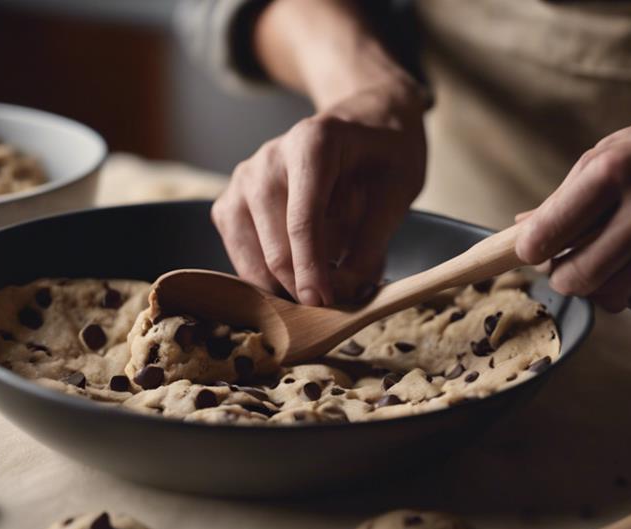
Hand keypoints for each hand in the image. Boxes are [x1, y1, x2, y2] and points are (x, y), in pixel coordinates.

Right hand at [211, 81, 426, 305]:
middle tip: (336, 301)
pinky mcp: (230, 203)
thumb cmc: (384, 155)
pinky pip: (242, 255)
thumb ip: (372, 242)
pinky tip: (298, 268)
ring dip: (285, 284)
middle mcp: (268, 159)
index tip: (324, 303)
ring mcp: (242, 180)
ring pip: (252, 257)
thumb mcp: (399, 190)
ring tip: (322, 281)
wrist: (364, 124)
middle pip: (275, 245)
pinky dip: (267, 275)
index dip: (312, 269)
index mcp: (311, 144)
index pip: (302, 221)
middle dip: (303, 285)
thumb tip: (346, 290)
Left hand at [516, 96, 630, 311]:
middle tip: (563, 263)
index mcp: (614, 169)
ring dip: (595, 288)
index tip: (531, 251)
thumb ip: (568, 193)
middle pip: (577, 276)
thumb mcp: (613, 150)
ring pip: (609, 295)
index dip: (529, 250)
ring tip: (599, 264)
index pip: (548, 231)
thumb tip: (521, 228)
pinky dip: (628, 294)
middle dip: (561, 276)